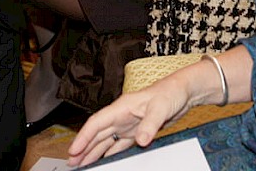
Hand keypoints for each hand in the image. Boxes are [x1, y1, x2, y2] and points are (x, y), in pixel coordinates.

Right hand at [68, 65, 207, 165]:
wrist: (183, 92)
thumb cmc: (171, 92)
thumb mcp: (161, 107)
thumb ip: (150, 124)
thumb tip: (140, 141)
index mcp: (122, 106)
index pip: (97, 122)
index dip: (83, 136)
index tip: (73, 150)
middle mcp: (122, 115)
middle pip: (97, 133)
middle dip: (83, 147)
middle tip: (72, 163)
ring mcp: (128, 123)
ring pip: (105, 140)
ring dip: (93, 152)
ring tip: (82, 164)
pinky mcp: (136, 130)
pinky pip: (118, 144)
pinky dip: (109, 153)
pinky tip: (104, 161)